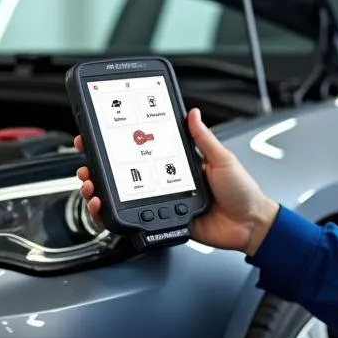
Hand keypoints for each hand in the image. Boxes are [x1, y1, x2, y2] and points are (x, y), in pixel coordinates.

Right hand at [74, 107, 278, 254]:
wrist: (250, 224)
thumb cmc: (242, 191)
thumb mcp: (223, 158)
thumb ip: (204, 138)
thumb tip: (192, 113)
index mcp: (179, 162)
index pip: (144, 149)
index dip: (121, 143)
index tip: (100, 134)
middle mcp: (167, 181)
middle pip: (126, 173)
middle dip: (100, 166)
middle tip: (87, 161)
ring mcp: (163, 201)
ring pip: (124, 196)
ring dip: (101, 189)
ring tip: (91, 184)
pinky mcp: (165, 220)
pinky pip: (135, 219)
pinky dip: (114, 216)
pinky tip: (104, 208)